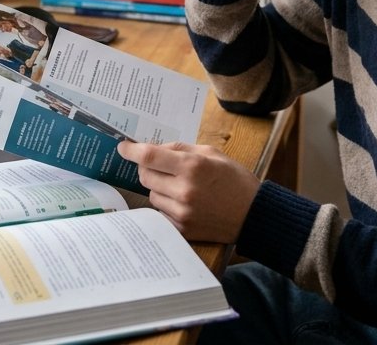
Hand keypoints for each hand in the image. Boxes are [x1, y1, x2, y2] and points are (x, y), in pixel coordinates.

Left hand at [117, 140, 260, 242]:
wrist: (254, 214)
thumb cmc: (235, 180)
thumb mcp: (212, 153)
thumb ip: (181, 149)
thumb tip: (156, 148)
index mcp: (192, 167)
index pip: (150, 156)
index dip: (132, 151)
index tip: (123, 147)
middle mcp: (184, 190)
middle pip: (145, 176)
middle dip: (148, 168)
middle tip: (161, 166)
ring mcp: (182, 213)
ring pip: (152, 194)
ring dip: (159, 188)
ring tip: (181, 187)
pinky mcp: (183, 229)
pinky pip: (161, 212)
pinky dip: (167, 205)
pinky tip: (184, 202)